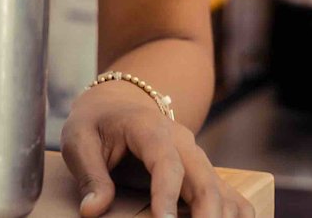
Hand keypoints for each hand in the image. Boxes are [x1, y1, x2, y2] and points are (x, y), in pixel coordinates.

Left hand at [62, 82, 254, 217]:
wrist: (118, 104)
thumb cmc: (96, 123)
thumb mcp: (79, 140)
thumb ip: (88, 174)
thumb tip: (92, 211)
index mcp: (149, 128)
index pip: (166, 162)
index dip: (167, 193)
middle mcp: (183, 142)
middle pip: (205, 181)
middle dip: (205, 216)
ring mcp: (198, 158)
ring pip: (224, 193)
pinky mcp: (205, 174)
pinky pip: (232, 199)